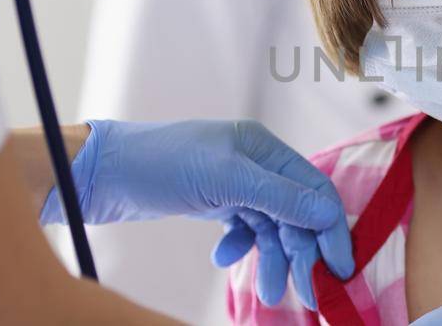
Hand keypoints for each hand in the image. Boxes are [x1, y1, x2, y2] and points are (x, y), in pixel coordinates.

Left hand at [39, 120, 353, 309]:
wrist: (102, 173)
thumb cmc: (160, 163)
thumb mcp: (225, 179)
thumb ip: (279, 196)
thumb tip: (328, 214)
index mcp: (263, 147)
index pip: (314, 189)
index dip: (330, 229)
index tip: (339, 268)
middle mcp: (255, 163)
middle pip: (295, 213)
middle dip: (301, 253)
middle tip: (307, 294)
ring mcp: (235, 183)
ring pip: (270, 227)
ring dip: (272, 259)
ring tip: (269, 293)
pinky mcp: (215, 201)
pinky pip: (244, 230)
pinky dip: (240, 247)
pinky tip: (223, 258)